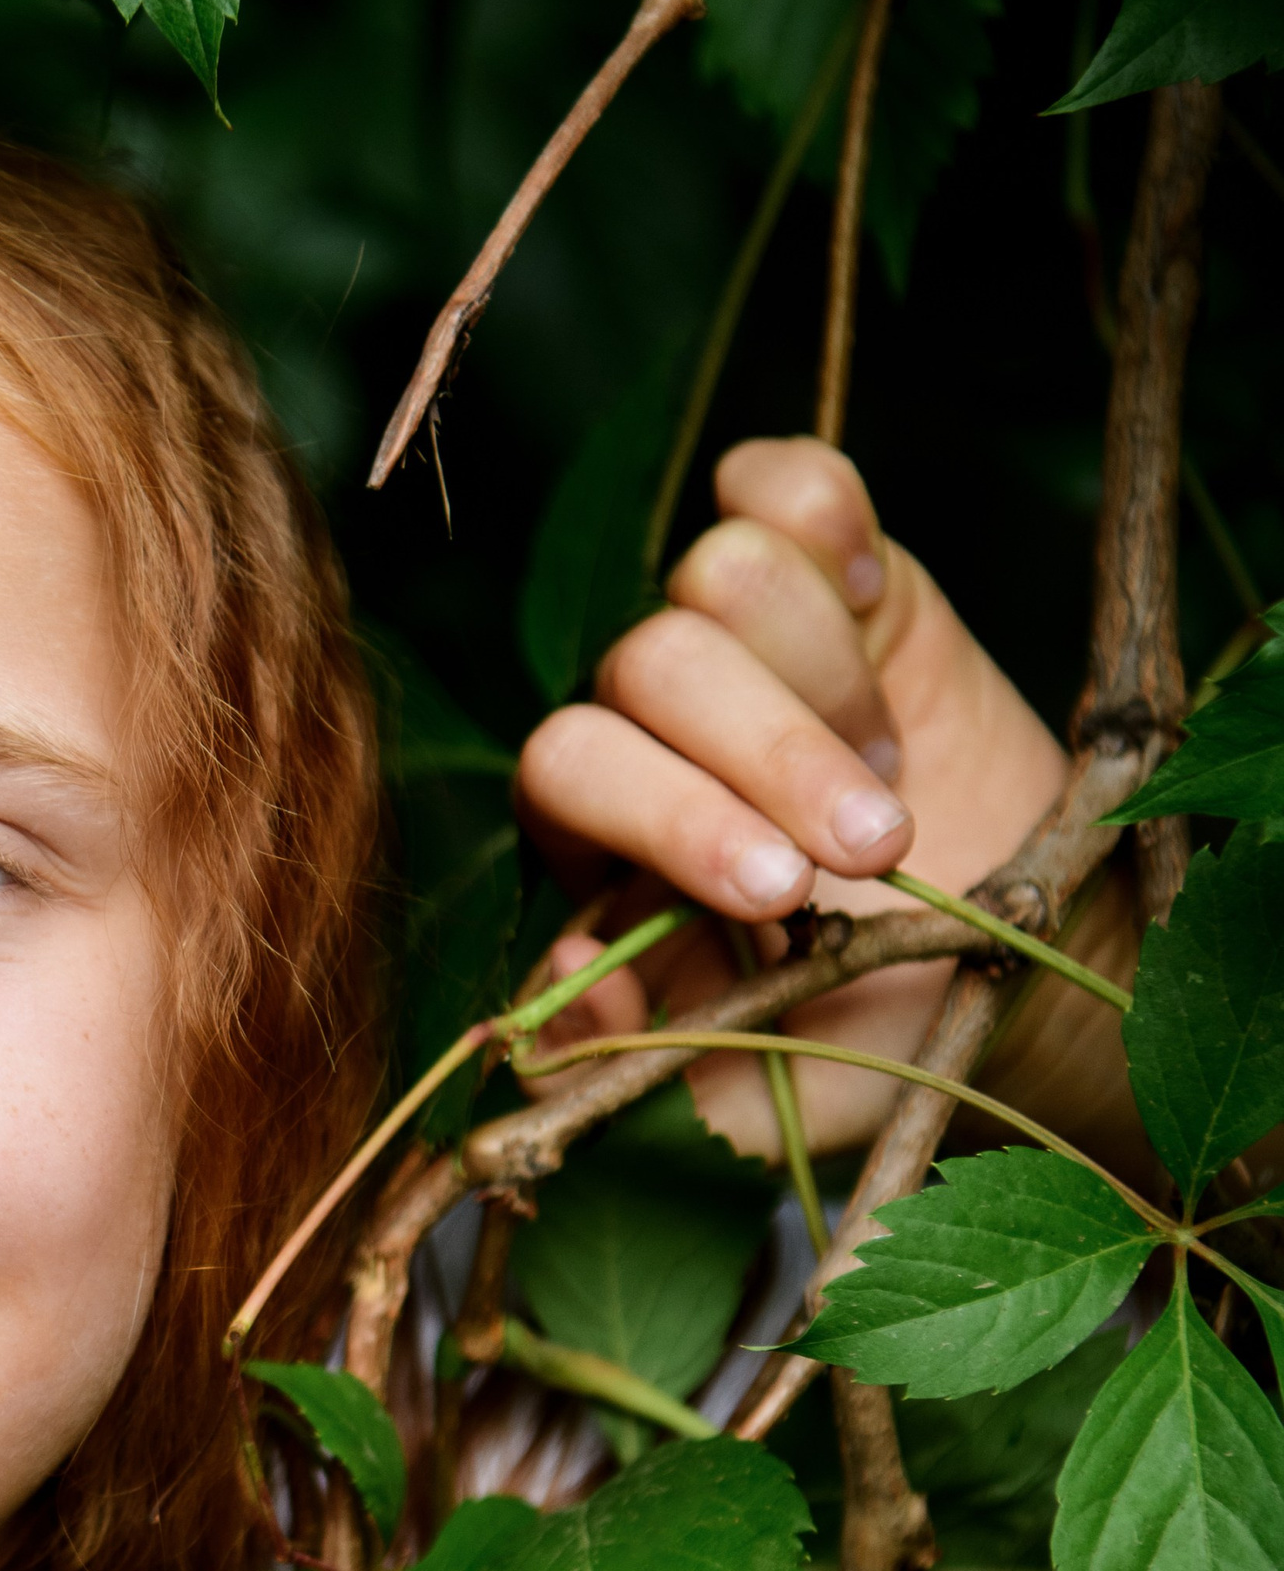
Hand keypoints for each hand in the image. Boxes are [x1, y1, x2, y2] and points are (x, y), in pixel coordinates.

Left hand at [512, 438, 1071, 1158]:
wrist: (1005, 977)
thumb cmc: (859, 1036)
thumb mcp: (754, 1087)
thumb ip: (642, 1060)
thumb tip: (565, 983)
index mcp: (593, 832)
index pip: (571, 767)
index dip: (670, 815)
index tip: (784, 894)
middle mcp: (646, 718)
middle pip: (654, 660)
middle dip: (771, 754)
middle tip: (879, 848)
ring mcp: (736, 636)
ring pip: (720, 570)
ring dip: (821, 674)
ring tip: (891, 771)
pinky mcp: (831, 574)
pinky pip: (784, 482)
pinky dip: (827, 518)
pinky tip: (876, 609)